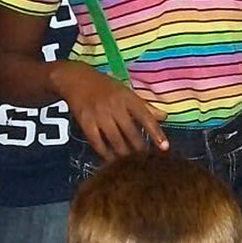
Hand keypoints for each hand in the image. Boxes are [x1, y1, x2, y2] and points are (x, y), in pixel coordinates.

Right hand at [53, 63, 167, 160]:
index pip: (145, 116)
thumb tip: (165, 116)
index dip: (156, 133)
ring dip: (125, 154)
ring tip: (131, 163)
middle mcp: (114, 106)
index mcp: (127, 97)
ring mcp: (99, 115)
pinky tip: (111, 160)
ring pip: (115, 140)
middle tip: (146, 161)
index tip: (165, 147)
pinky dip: (105, 154)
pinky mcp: (85, 122)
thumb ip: (145, 106)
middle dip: (140, 149)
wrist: (76, 80)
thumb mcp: (126, 92)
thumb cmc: (106, 86)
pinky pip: (97, 143)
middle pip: (131, 132)